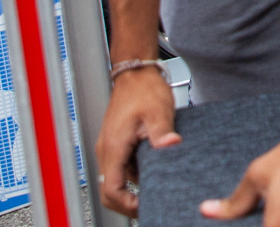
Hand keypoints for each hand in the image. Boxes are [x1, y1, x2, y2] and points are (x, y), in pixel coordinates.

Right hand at [97, 65, 180, 215]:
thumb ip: (162, 132)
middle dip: (128, 203)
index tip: (144, 206)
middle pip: (110, 190)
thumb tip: (171, 146)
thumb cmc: (144, 89)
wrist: (136, 72)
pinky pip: (123, 167)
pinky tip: (155, 170)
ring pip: (117, 179)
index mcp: (113, 147)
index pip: (111, 189)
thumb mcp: (158, 111)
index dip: (127, 204)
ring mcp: (111, 147)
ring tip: (158, 188)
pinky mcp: (118, 143)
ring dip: (134, 188)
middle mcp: (108, 150)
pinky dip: (136, 175)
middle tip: (150, 204)